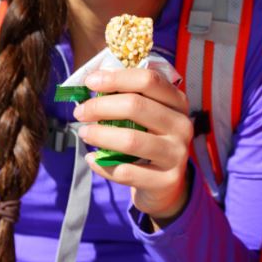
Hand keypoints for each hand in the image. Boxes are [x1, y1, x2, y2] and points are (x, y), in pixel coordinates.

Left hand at [73, 68, 193, 224]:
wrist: (166, 184)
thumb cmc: (149, 140)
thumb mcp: (148, 116)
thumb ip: (127, 97)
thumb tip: (93, 80)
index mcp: (177, 102)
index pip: (149, 80)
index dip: (116, 78)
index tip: (90, 81)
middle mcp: (182, 125)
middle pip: (136, 106)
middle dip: (101, 106)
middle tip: (80, 112)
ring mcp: (176, 153)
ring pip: (131, 140)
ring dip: (100, 134)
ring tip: (84, 133)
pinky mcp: (166, 180)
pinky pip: (126, 172)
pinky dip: (102, 165)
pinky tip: (92, 158)